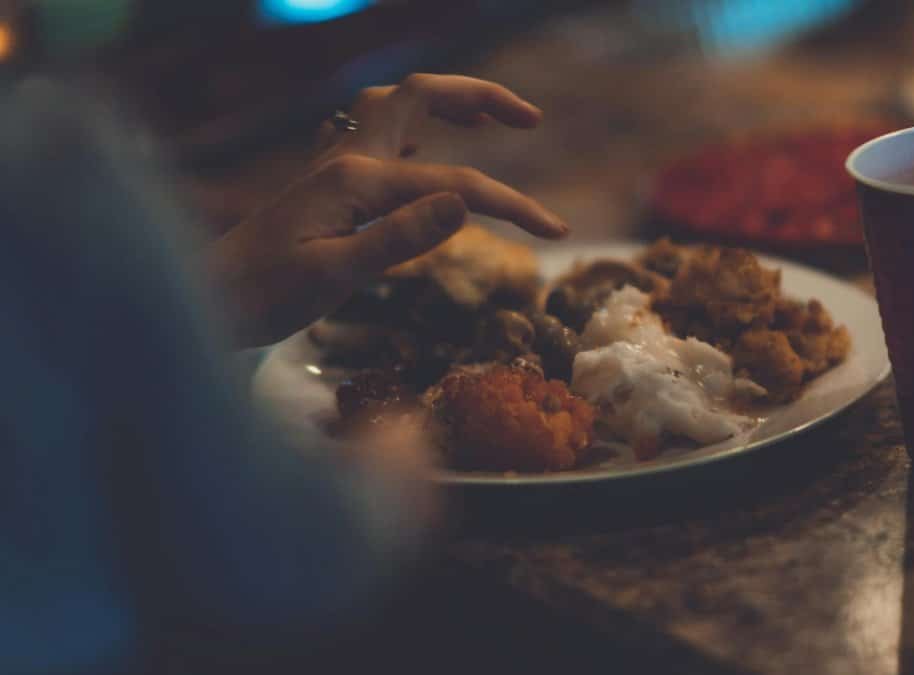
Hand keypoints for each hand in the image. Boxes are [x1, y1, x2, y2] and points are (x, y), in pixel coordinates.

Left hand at [210, 75, 564, 347]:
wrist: (205, 300)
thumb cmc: (263, 297)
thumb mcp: (334, 276)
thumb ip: (400, 237)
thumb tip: (466, 204)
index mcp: (356, 178)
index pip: (455, 185)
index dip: (512, 205)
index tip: (557, 233)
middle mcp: (346, 157)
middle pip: (419, 96)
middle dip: (479, 97)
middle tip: (530, 119)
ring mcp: (332, 165)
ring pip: (394, 106)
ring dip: (443, 102)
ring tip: (487, 119)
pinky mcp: (325, 184)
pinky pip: (374, 134)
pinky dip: (411, 129)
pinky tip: (423, 147)